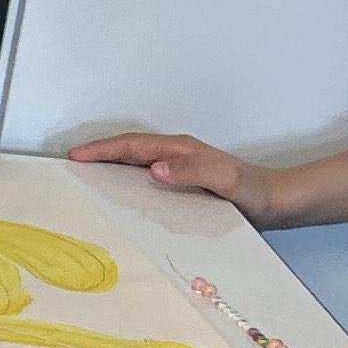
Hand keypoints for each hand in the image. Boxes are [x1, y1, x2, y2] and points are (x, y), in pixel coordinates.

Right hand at [70, 130, 279, 220]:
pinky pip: (147, 179)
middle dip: (99, 154)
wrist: (276, 202)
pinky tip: (121, 199)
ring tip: (87, 179)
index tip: (78, 156)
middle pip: (129, 150)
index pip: (133, 145)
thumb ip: (192, 172)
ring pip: (136, 163)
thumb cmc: (254, 192)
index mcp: (181, 150)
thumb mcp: (226, 182)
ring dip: (111, 167)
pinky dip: (127, 182)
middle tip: (72, 165)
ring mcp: (180, 169)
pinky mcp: (184, 184)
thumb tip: (154, 168)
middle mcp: (178, 156)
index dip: (104, 149)